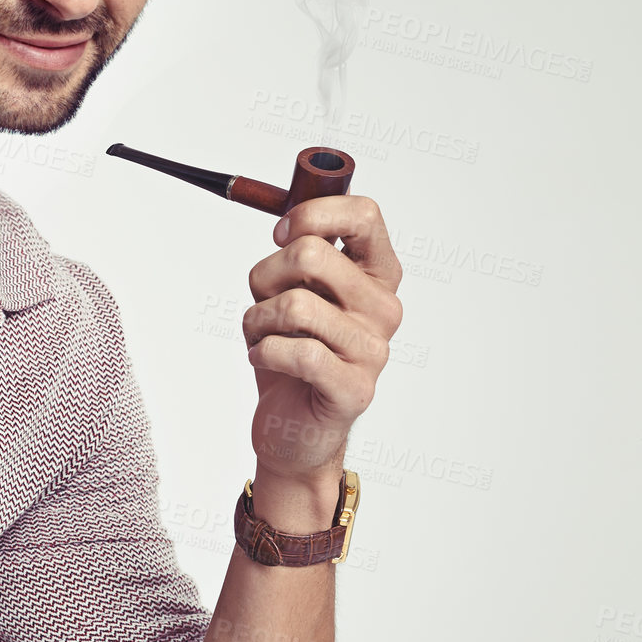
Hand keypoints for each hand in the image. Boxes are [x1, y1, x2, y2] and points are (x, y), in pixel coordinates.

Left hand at [242, 195, 403, 495]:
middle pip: (313, 254)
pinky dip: (263, 351)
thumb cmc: (292, 350)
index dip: (313, 214)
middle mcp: (384, 308)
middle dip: (267, 274)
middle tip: (264, 300)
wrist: (293, 427)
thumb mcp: (296, 290)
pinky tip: (263, 359)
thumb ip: (300, 252)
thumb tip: (287, 218)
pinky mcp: (354, 390)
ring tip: (262, 336)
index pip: (364, 215)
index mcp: (377, 274)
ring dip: (258, 319)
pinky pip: (296, 352)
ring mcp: (373, 351)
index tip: (280, 234)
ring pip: (295, 305)